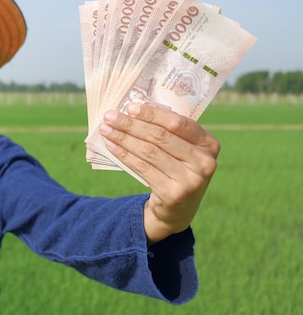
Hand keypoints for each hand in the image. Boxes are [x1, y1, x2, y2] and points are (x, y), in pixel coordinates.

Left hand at [99, 102, 220, 244]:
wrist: (178, 210)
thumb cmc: (176, 170)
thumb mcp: (183, 152)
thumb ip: (170, 133)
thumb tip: (133, 110)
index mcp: (209, 144)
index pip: (178, 123)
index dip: (153, 114)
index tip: (130, 107)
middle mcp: (205, 162)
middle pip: (160, 136)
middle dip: (131, 124)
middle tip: (110, 116)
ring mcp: (191, 180)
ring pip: (149, 151)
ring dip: (124, 138)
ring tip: (106, 130)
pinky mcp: (174, 194)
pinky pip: (143, 168)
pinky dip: (124, 155)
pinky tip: (111, 146)